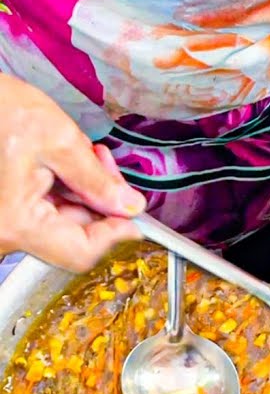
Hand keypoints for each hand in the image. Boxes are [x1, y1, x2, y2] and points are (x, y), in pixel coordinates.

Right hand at [0, 74, 144, 271]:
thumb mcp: (59, 140)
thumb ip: (98, 180)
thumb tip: (130, 206)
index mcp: (16, 224)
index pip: (80, 253)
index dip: (115, 234)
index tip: (134, 212)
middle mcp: (5, 232)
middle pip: (73, 236)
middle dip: (99, 202)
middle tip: (105, 164)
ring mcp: (2, 224)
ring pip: (60, 222)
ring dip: (82, 191)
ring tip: (84, 153)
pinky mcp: (4, 211)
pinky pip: (42, 211)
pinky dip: (62, 189)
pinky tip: (65, 161)